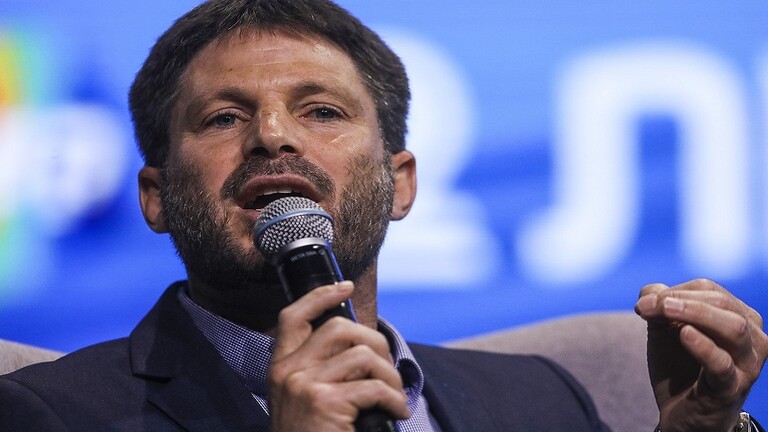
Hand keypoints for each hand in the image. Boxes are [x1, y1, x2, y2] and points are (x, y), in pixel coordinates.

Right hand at [268, 281, 409, 431]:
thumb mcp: (302, 401)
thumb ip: (319, 371)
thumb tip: (362, 346)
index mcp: (280, 368)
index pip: (293, 316)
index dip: (320, 296)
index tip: (345, 285)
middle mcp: (287, 373)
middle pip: (339, 328)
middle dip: (373, 341)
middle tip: (387, 367)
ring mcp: (304, 386)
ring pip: (362, 355)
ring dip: (389, 375)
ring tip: (394, 396)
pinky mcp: (325, 403)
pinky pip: (374, 387)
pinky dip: (394, 399)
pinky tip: (396, 412)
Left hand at [635, 279, 767, 431]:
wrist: (681, 413)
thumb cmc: (679, 366)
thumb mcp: (665, 330)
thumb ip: (659, 306)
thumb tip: (650, 290)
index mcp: (738, 317)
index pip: (709, 290)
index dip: (675, 290)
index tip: (643, 302)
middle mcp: (751, 337)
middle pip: (722, 303)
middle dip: (680, 300)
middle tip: (646, 305)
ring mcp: (746, 363)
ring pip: (733, 328)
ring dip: (695, 313)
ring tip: (665, 310)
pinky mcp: (732, 388)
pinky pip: (722, 364)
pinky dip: (704, 346)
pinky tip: (684, 334)